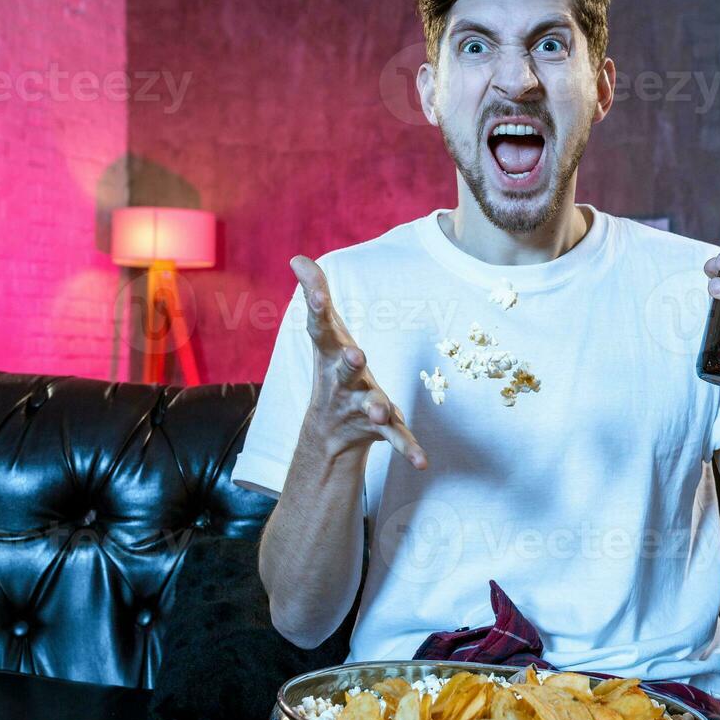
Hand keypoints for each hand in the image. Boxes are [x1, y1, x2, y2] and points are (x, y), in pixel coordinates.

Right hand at [290, 255, 428, 469]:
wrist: (330, 430)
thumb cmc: (332, 366)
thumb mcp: (325, 333)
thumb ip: (316, 293)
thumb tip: (297, 257)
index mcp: (330, 352)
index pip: (320, 327)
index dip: (316, 308)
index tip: (314, 293)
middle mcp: (342, 380)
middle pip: (344, 370)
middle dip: (349, 362)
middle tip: (356, 354)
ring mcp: (359, 404)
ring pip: (368, 405)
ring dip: (375, 406)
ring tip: (380, 409)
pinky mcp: (379, 427)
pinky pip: (396, 437)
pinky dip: (408, 449)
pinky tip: (422, 462)